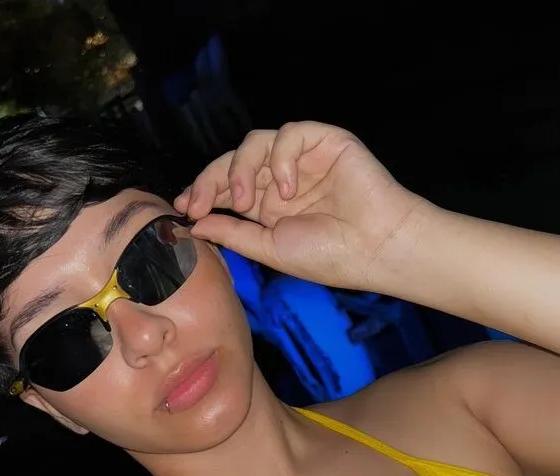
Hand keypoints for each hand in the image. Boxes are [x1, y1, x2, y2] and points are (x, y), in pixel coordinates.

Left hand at [174, 121, 423, 290]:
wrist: (377, 248)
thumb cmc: (330, 256)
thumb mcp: (271, 249)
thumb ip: (234, 233)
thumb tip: (195, 225)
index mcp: (269, 206)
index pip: (226, 187)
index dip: (201, 192)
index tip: (182, 208)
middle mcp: (282, 179)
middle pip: (233, 162)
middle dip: (210, 180)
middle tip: (198, 202)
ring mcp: (302, 159)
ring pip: (254, 143)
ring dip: (242, 170)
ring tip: (247, 201)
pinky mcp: (324, 141)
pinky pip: (289, 134)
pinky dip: (281, 158)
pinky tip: (289, 188)